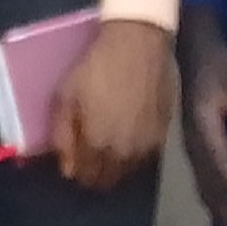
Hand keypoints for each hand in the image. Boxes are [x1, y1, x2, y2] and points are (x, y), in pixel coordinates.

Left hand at [50, 17, 175, 192]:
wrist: (138, 45)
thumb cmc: (96, 69)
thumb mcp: (66, 98)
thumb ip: (62, 137)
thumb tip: (66, 169)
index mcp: (97, 145)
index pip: (87, 177)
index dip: (77, 172)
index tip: (73, 161)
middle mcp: (125, 152)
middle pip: (108, 180)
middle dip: (95, 173)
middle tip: (88, 156)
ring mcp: (147, 145)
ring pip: (128, 171)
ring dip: (115, 165)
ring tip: (107, 146)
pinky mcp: (164, 133)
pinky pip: (145, 156)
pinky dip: (133, 154)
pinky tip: (126, 138)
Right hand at [175, 9, 226, 225]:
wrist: (195, 55)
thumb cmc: (221, 65)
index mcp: (203, 128)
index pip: (220, 163)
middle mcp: (194, 145)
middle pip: (212, 186)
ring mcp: (194, 151)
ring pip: (208, 191)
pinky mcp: (200, 153)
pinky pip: (207, 186)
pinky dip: (221, 206)